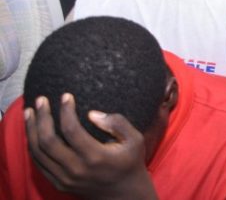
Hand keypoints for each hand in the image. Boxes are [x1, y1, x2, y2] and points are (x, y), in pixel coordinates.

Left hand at [25, 94, 156, 199]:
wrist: (123, 194)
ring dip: (31, 130)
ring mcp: (65, 178)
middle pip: (48, 141)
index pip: (71, 130)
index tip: (66, 96)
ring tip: (30, 112)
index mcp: (95, 156)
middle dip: (42, 117)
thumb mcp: (134, 140)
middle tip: (41, 100)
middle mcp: (76, 169)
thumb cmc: (130, 162)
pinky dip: (33, 145)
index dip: (66, 111)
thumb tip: (92, 114)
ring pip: (38, 152)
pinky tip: (34, 131)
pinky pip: (39, 163)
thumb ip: (117, 123)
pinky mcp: (59, 183)